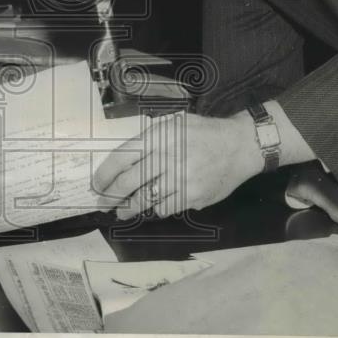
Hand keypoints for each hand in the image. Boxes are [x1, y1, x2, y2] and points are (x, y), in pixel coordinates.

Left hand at [92, 111, 263, 218]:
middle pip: (128, 182)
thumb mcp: (173, 124)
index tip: (97, 185)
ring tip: (123, 212)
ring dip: (129, 209)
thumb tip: (124, 161)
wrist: (239, 145)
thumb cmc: (204, 132)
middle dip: (111, 197)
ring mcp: (179, 178)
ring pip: (144, 199)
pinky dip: (157, 209)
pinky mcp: (192, 195)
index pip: (121, 158)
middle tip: (103, 204)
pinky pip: (165, 207)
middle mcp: (165, 157)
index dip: (104, 175)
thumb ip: (150, 139)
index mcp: (157, 137)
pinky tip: (155, 207)